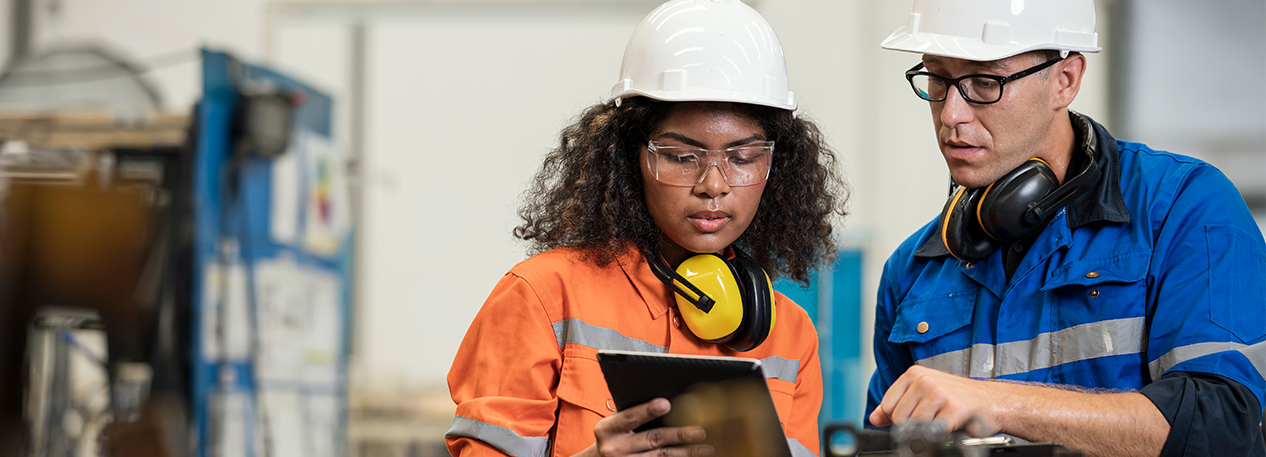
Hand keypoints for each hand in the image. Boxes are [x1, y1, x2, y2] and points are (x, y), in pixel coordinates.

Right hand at [578, 398, 713, 456]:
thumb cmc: (614, 435)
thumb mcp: (614, 423)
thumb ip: (633, 414)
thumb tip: (668, 401)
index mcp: (607, 429)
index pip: (630, 417)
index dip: (648, 410)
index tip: (666, 403)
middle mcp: (614, 449)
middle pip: (652, 439)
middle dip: (678, 434)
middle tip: (700, 430)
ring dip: (686, 452)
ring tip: (706, 447)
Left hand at [869, 365, 1002, 436]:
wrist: (991, 402)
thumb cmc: (957, 398)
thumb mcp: (922, 396)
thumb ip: (896, 405)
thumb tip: (874, 418)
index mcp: (913, 374)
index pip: (887, 406)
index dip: (897, 418)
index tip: (913, 417)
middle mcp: (924, 380)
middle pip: (898, 418)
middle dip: (913, 425)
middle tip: (932, 419)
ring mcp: (939, 393)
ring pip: (914, 426)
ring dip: (928, 430)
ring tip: (942, 419)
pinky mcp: (953, 408)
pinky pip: (933, 431)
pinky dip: (941, 434)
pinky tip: (951, 424)